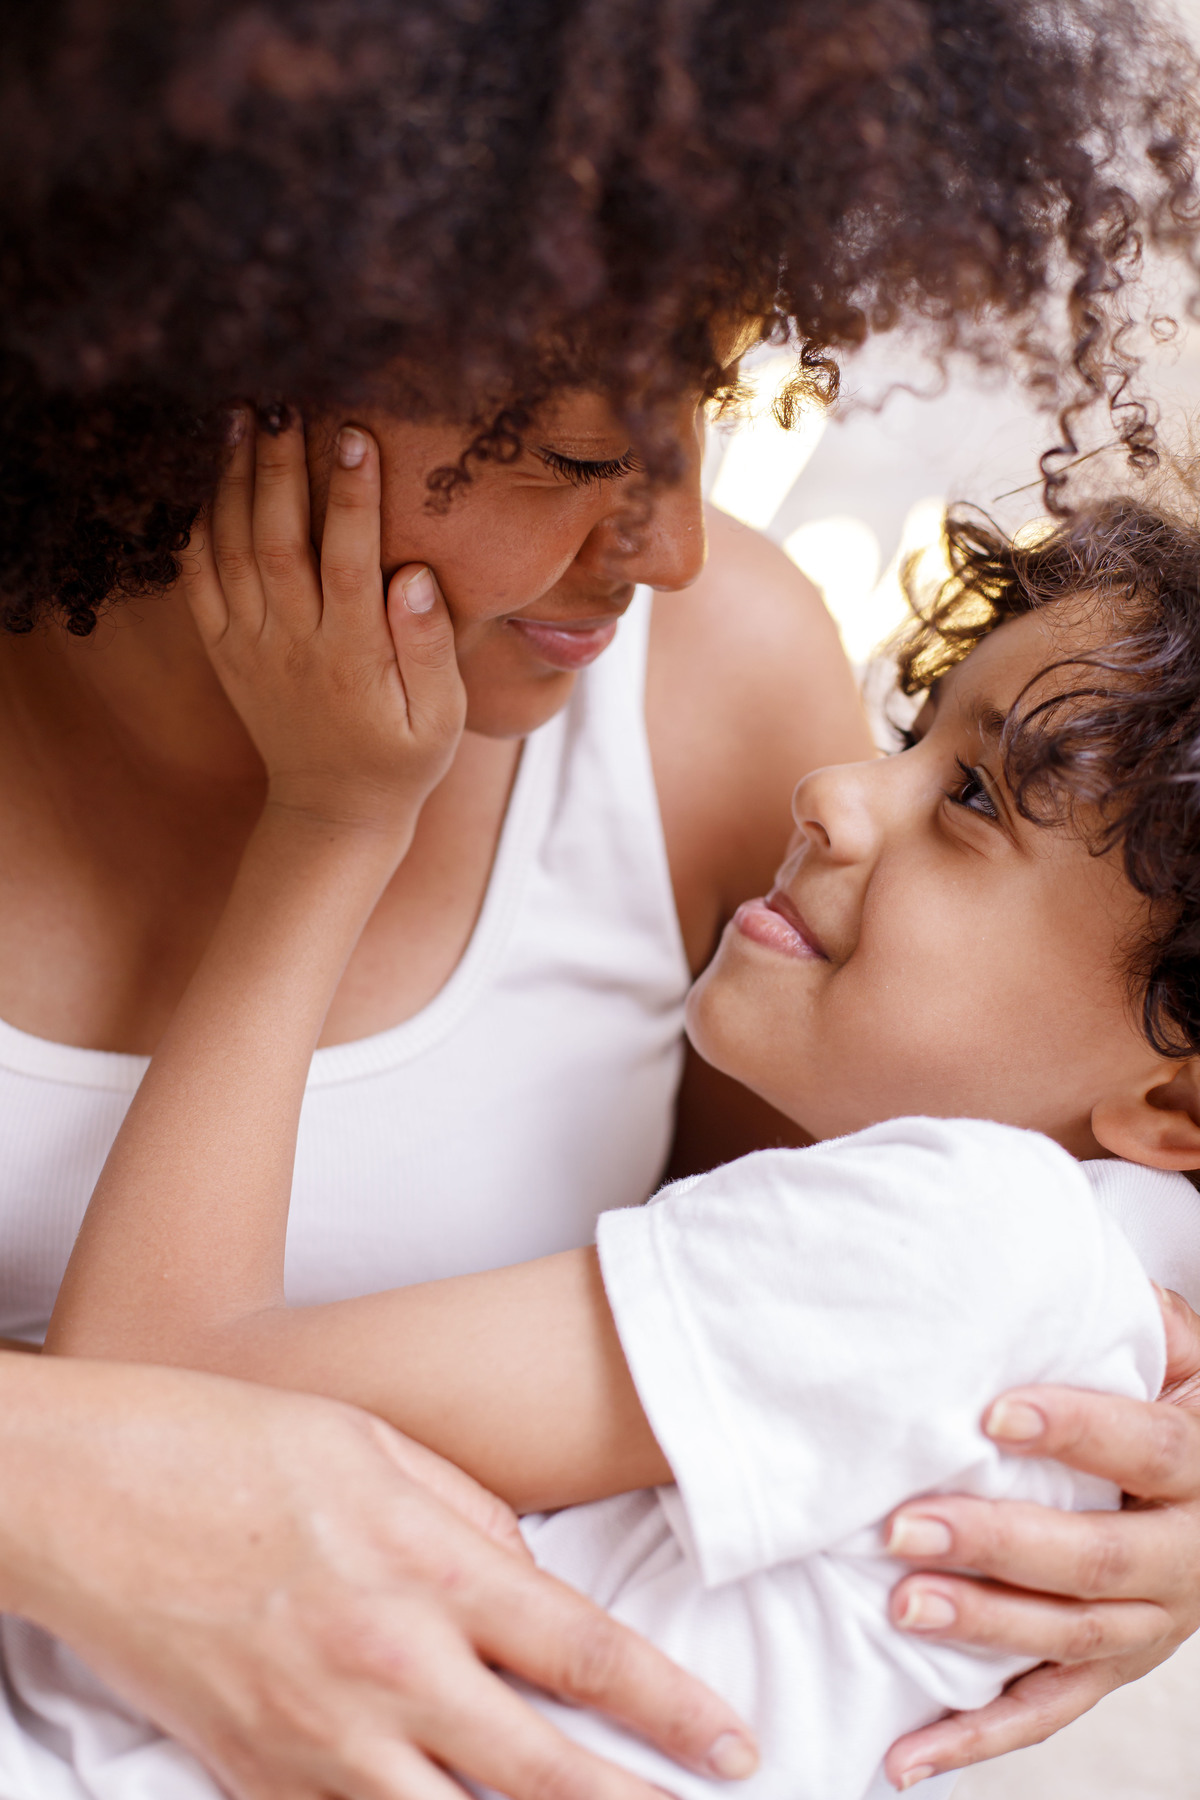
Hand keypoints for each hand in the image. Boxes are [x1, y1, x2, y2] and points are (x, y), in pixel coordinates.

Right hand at [3, 1354, 757, 1799]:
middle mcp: (394, 1668)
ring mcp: (325, 1741)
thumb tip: (530, 1578)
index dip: (675, 1710)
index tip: (731, 1743)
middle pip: (548, 1772)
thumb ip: (472, 1519)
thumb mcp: (381, 1447)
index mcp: (434, 1570)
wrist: (94, 1491)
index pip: (588, 1657)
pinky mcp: (262, 1780)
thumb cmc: (237, 1445)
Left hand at [182, 408, 464, 834]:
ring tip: (238, 418)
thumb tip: (411, 574)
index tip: (354, 434)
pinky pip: (199, 581)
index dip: (350, 495)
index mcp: (352, 655)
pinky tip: (207, 480)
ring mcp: (250, 646)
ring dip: (232, 481)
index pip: (346, 560)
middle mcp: (293, 644)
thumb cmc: (402, 758)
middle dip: (278, 466)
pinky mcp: (224, 651)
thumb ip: (430, 647)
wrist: (332, 813)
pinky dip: (197, 528)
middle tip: (282, 401)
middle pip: (276, 540)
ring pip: (231, 551)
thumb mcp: (441, 717)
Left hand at [880, 1286, 1199, 1790]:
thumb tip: (1057, 1270)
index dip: (1077, 1430)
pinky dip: (977, 1739)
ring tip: (899, 1606)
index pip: (1149, 1447)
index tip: (992, 1413)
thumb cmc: (1181, 1402)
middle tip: (905, 1524)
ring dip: (983, 1628)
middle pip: (1098, 1557)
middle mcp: (1186, 1555)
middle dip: (999, 1545)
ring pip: (1070, 1638)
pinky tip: (905, 1758)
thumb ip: (1138, 1319)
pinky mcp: (1113, 1671)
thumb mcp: (1185, 1354)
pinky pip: (1047, 1712)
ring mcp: (1151, 1626)